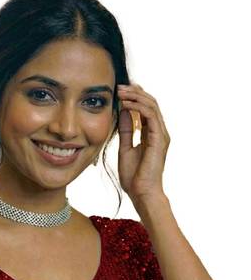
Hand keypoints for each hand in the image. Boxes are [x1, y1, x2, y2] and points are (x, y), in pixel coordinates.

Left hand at [117, 83, 170, 202]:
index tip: (120, 91)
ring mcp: (161, 135)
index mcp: (152, 134)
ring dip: (135, 96)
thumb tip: (124, 111)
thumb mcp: (125, 147)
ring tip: (120, 92)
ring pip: (151, 106)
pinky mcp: (159, 138)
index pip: (145, 109)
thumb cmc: (134, 177)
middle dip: (135, 92)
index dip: (135, 97)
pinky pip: (150, 116)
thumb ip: (126, 130)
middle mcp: (159, 132)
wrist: (141, 193)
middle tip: (119, 86)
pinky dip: (138, 107)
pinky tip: (125, 104)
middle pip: (150, 103)